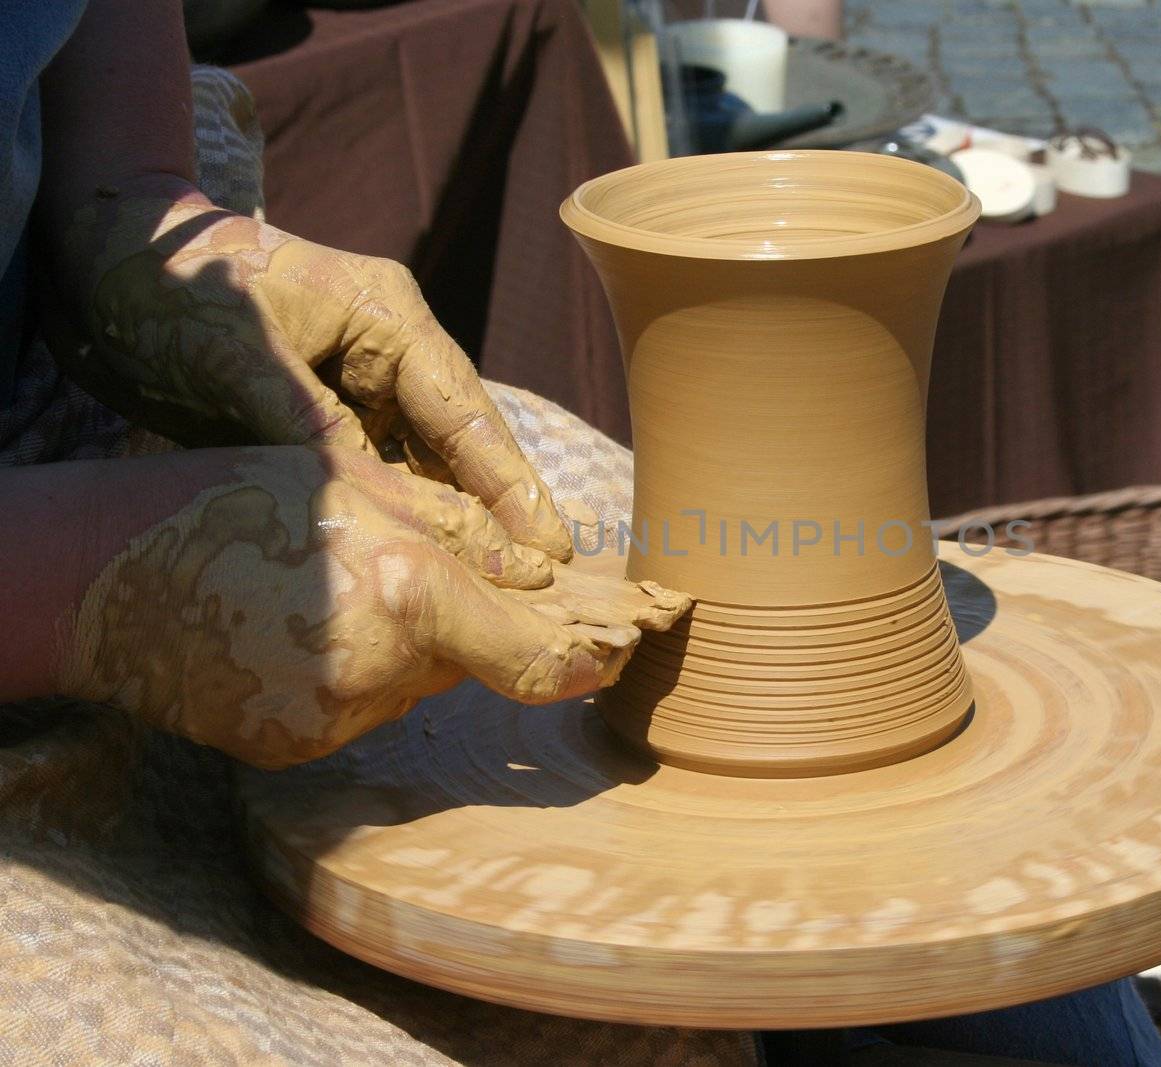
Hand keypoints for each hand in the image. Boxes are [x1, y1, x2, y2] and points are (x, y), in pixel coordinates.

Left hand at [53, 181, 571, 558]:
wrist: (98, 259)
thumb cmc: (168, 285)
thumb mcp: (235, 354)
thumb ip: (305, 427)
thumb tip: (369, 501)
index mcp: (388, 316)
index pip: (466, 412)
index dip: (510, 484)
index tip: (549, 546)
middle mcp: (386, 351)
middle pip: (457, 445)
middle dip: (496, 514)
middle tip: (540, 586)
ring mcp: (353, 385)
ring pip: (418, 466)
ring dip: (446, 524)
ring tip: (489, 591)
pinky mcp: (319, 416)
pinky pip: (369, 474)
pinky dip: (391, 518)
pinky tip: (412, 567)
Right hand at [54, 447, 687, 767]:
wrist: (94, 580)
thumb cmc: (221, 505)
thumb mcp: (349, 484)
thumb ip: (455, 529)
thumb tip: (536, 569)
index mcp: (406, 594)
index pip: (534, 658)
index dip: (588, 659)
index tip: (626, 651)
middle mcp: (379, 673)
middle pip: (469, 660)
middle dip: (463, 620)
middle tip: (407, 570)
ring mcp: (332, 723)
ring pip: (414, 683)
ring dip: (404, 643)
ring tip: (324, 588)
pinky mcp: (291, 748)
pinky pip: (360, 705)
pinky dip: (354, 670)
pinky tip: (295, 626)